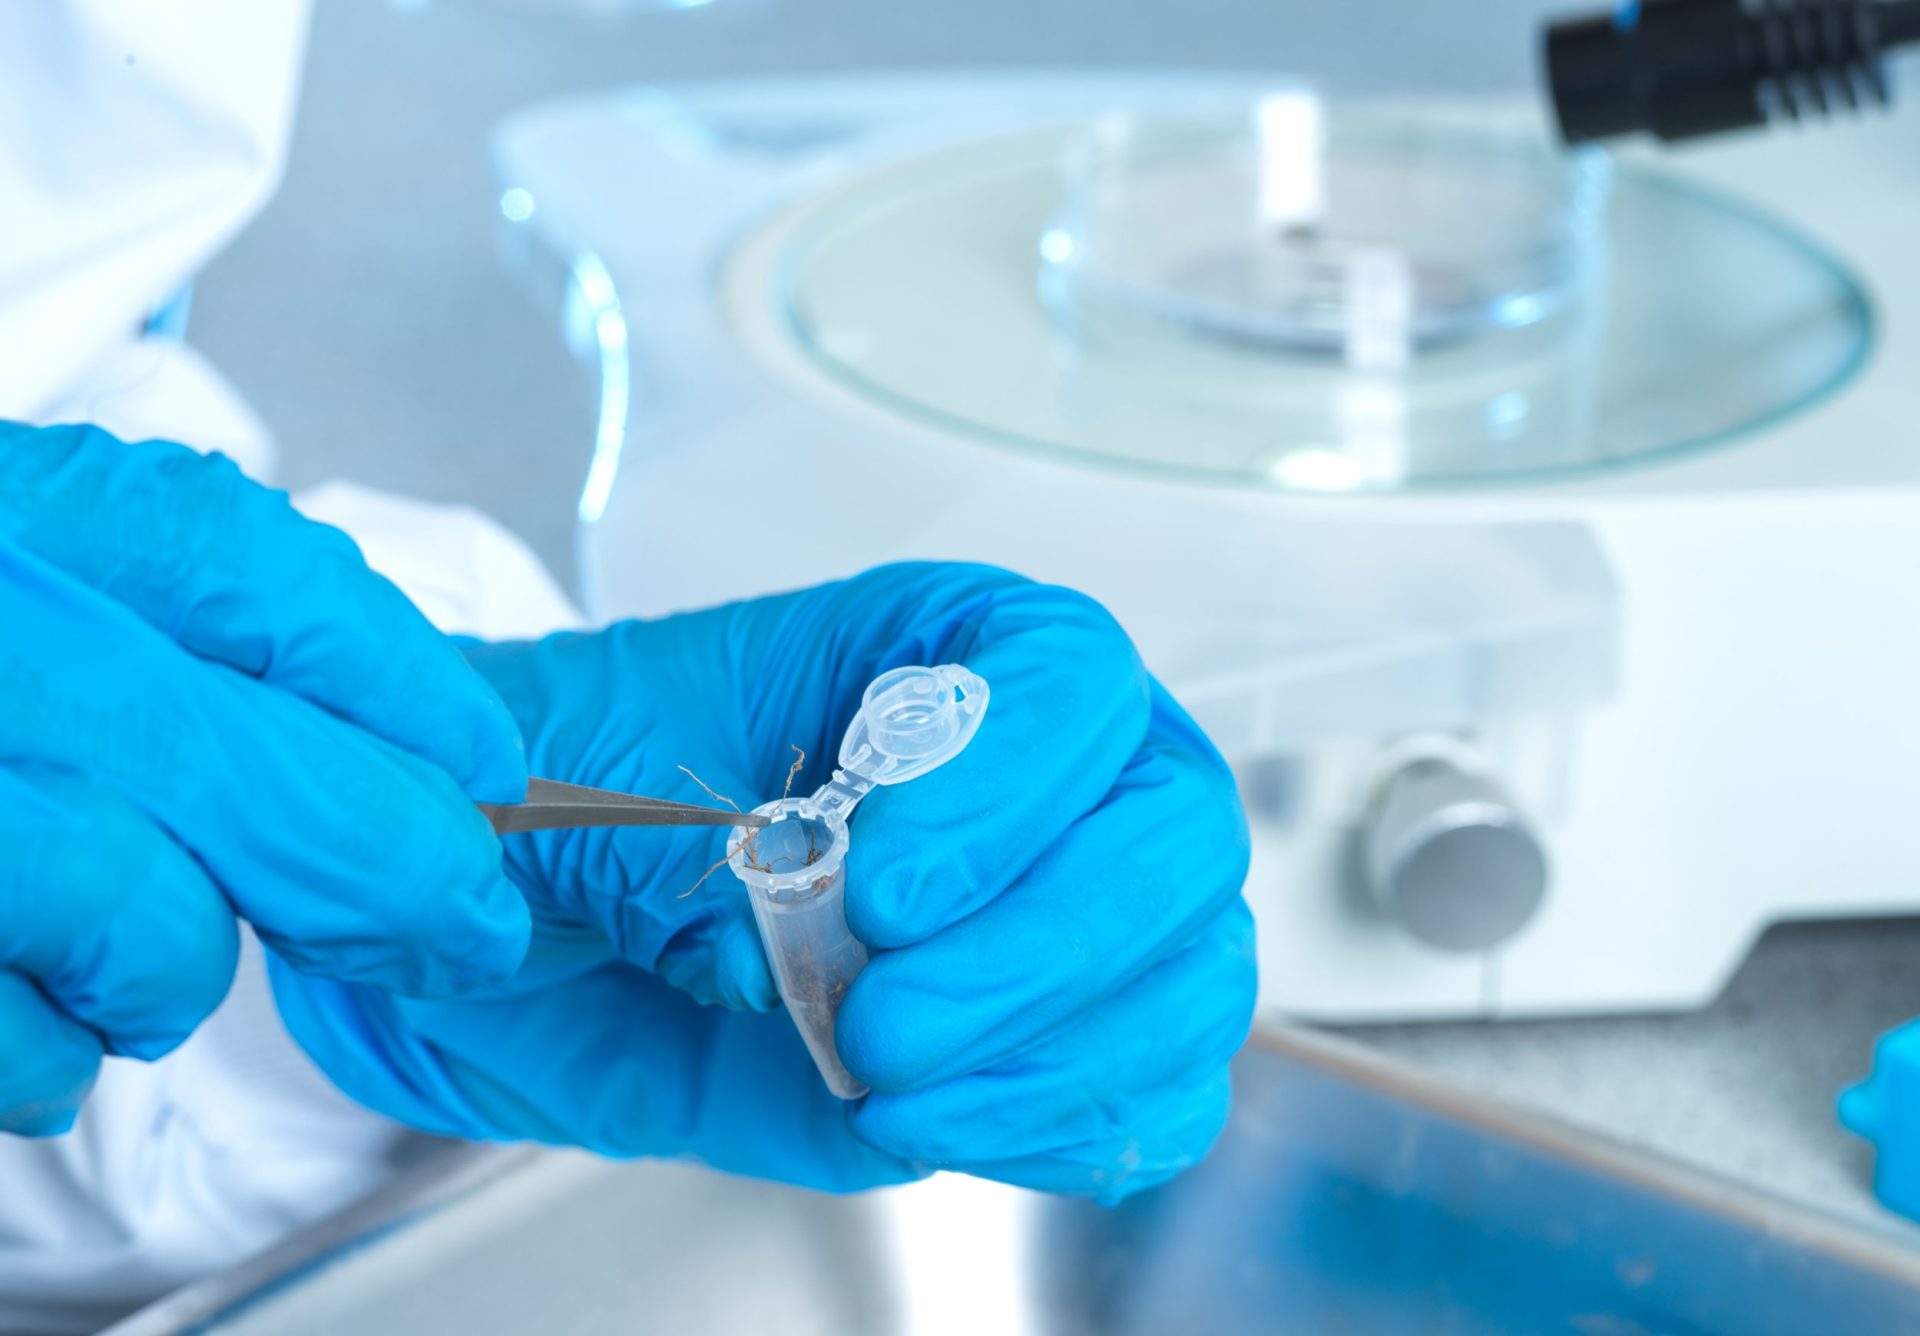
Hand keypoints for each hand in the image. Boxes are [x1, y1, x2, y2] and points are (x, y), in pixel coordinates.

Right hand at [0, 422, 530, 1135]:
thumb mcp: (18, 574)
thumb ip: (174, 622)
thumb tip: (423, 747)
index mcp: (4, 519)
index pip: (253, 575)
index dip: (403, 681)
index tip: (482, 758)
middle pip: (266, 780)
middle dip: (402, 868)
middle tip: (465, 918)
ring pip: (149, 932)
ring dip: (170, 970)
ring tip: (120, 953)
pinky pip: (21, 1053)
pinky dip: (42, 1055)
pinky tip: (20, 1016)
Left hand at [273, 563, 1255, 1201]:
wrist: (506, 931)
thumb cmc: (561, 799)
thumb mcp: (579, 769)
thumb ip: (683, 844)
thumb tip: (799, 954)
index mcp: (931, 654)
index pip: (1069, 673)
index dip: (1016, 781)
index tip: (891, 888)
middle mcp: (1028, 782)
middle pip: (1171, 830)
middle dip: (1048, 942)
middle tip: (889, 1014)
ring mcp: (1044, 923)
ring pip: (1189, 972)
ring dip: (1061, 1051)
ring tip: (893, 1084)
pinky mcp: (1029, 1051)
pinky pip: (1147, 1096)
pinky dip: (1069, 1128)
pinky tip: (936, 1123)